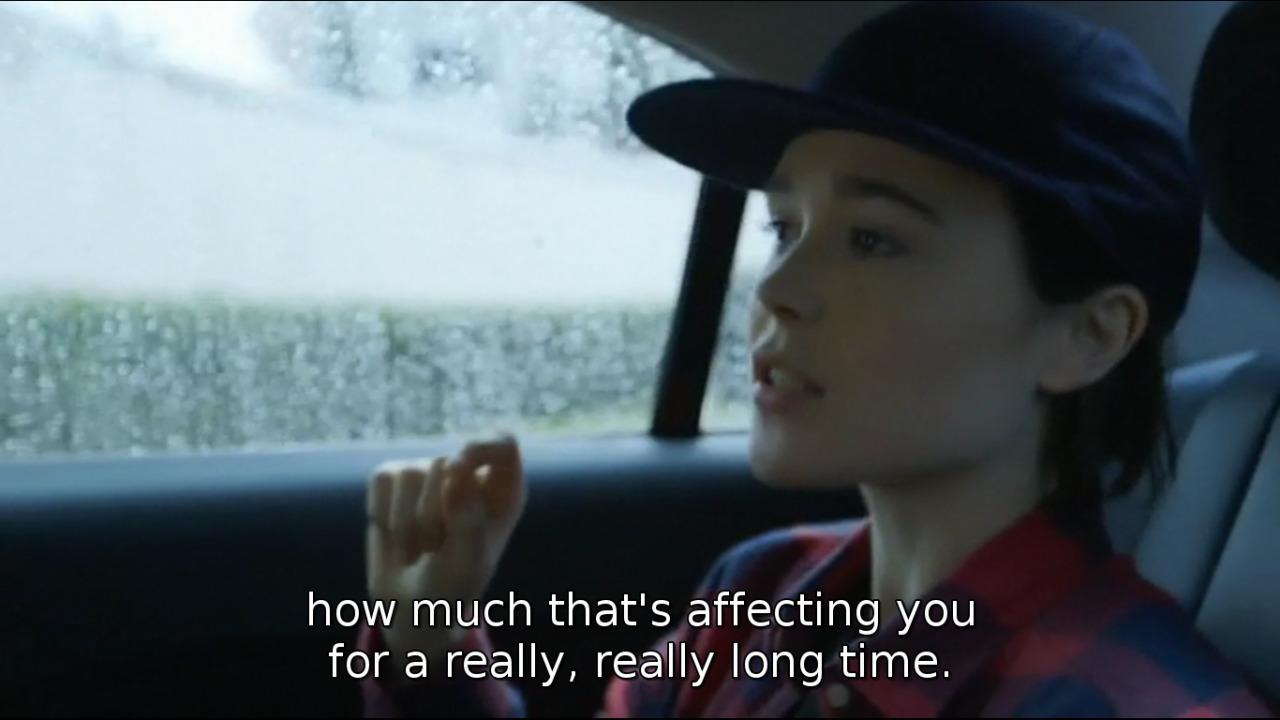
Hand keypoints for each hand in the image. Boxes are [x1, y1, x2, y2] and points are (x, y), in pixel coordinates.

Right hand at [365, 434, 526, 662]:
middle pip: (446, 464)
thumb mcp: (467, 561)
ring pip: (411, 474)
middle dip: (433, 517)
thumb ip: (468, 516)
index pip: (503, 443)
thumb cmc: (452, 583)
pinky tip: (397, 534)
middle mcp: (469, 473)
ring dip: (407, 525)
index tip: (461, 463)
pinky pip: (382, 480)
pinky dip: (383, 515)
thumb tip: (456, 463)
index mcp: (503, 489)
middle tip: (437, 550)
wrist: (413, 604)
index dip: (484, 445)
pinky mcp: (393, 478)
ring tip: (419, 548)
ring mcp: (429, 472)